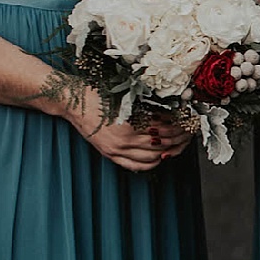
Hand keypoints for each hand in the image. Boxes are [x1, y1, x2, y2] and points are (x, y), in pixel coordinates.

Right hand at [62, 91, 190, 171]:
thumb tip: (171, 111)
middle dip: (177, 138)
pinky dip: (152, 162)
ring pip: (152, 157)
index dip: (178, 125)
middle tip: (186, 131)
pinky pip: (137, 166)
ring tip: (176, 142)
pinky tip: (159, 156)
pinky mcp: (111, 155)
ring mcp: (117, 150)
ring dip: (168, 151)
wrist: (73, 102)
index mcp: (130, 124)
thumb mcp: (125, 97)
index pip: (164, 129)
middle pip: (161, 144)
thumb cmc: (97, 94)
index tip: (186, 120)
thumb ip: (147, 107)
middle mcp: (124, 141)